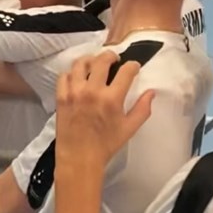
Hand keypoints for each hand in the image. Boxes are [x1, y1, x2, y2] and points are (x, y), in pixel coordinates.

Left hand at [55, 51, 154, 169]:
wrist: (79, 156)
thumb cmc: (106, 144)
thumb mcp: (129, 128)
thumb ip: (142, 108)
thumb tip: (151, 92)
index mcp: (111, 99)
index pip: (126, 71)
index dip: (132, 66)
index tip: (133, 67)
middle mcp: (92, 91)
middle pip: (101, 60)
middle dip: (111, 55)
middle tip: (114, 59)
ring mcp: (74, 92)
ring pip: (80, 64)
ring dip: (90, 59)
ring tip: (95, 63)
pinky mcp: (61, 96)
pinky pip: (64, 76)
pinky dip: (72, 72)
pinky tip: (78, 76)